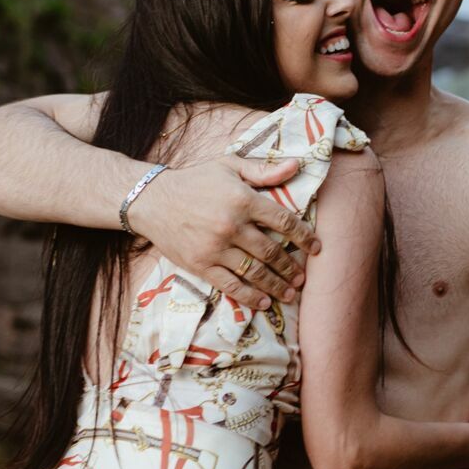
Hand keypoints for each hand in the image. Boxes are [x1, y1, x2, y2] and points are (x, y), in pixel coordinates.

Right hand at [125, 156, 321, 307]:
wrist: (152, 200)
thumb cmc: (194, 180)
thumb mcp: (228, 166)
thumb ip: (263, 170)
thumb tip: (296, 166)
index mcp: (243, 200)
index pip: (284, 221)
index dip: (305, 237)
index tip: (317, 248)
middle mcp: (232, 225)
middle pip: (272, 252)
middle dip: (291, 267)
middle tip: (303, 278)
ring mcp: (216, 248)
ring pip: (255, 272)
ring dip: (276, 285)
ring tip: (290, 293)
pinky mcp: (201, 265)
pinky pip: (230, 285)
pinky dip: (249, 296)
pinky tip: (263, 302)